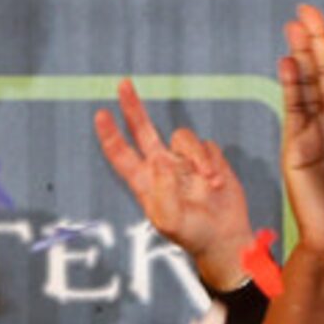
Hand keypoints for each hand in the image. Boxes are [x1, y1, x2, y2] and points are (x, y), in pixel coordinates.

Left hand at [95, 80, 256, 290]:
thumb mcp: (169, 220)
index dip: (110, 134)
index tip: (100, 114)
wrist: (223, 239)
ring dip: (196, 157)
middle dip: (133, 107)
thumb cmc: (191, 234)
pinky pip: (207, 145)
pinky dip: (212, 162)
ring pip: (183, 137)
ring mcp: (184, 162)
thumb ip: (162, 190)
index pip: (121, 154)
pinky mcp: (208, 160)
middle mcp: (162, 167)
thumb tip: (161, 159)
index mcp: (144, 181)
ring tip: (207, 181)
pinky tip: (216, 183)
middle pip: (142, 129)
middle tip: (123, 83)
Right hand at [277, 5, 323, 257]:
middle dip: (317, 41)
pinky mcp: (295, 148)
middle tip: (309, 9)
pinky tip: (287, 61)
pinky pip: (293, 111)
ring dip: (300, 54)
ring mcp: (311, 134)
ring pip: (306, 85)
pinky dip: (290, 85)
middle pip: (323, 73)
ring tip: (296, 24)